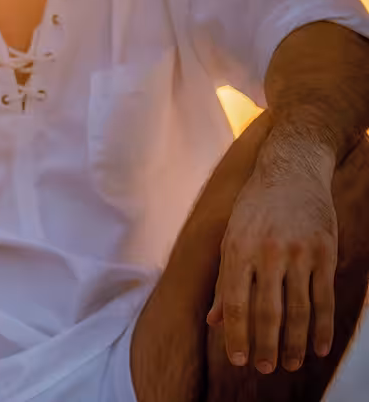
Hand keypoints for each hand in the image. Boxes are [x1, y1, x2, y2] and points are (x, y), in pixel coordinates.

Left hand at [208, 135, 337, 373]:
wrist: (290, 170)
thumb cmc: (253, 210)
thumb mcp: (230, 238)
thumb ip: (224, 281)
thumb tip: (214, 321)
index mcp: (237, 249)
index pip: (235, 302)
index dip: (236, 334)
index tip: (237, 359)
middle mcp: (267, 252)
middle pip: (268, 311)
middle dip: (266, 344)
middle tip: (265, 368)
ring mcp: (299, 253)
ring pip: (299, 309)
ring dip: (296, 343)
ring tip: (291, 364)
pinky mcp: (324, 252)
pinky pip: (324, 297)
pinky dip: (322, 327)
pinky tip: (319, 347)